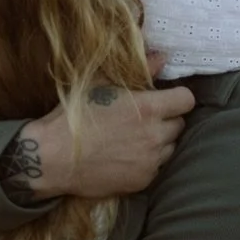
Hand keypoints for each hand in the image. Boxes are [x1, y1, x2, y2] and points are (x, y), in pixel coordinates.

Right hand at [0, 85, 195, 202]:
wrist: (53, 158)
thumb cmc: (73, 116)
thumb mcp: (100, 83)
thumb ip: (139, 69)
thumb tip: (163, 57)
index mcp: (148, 109)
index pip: (187, 100)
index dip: (177, 98)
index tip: (164, 98)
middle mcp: (155, 136)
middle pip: (180, 125)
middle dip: (166, 119)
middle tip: (145, 118)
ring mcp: (150, 161)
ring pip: (170, 147)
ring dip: (159, 141)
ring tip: (135, 139)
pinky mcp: (142, 181)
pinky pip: (156, 168)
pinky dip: (147, 161)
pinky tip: (126, 156)